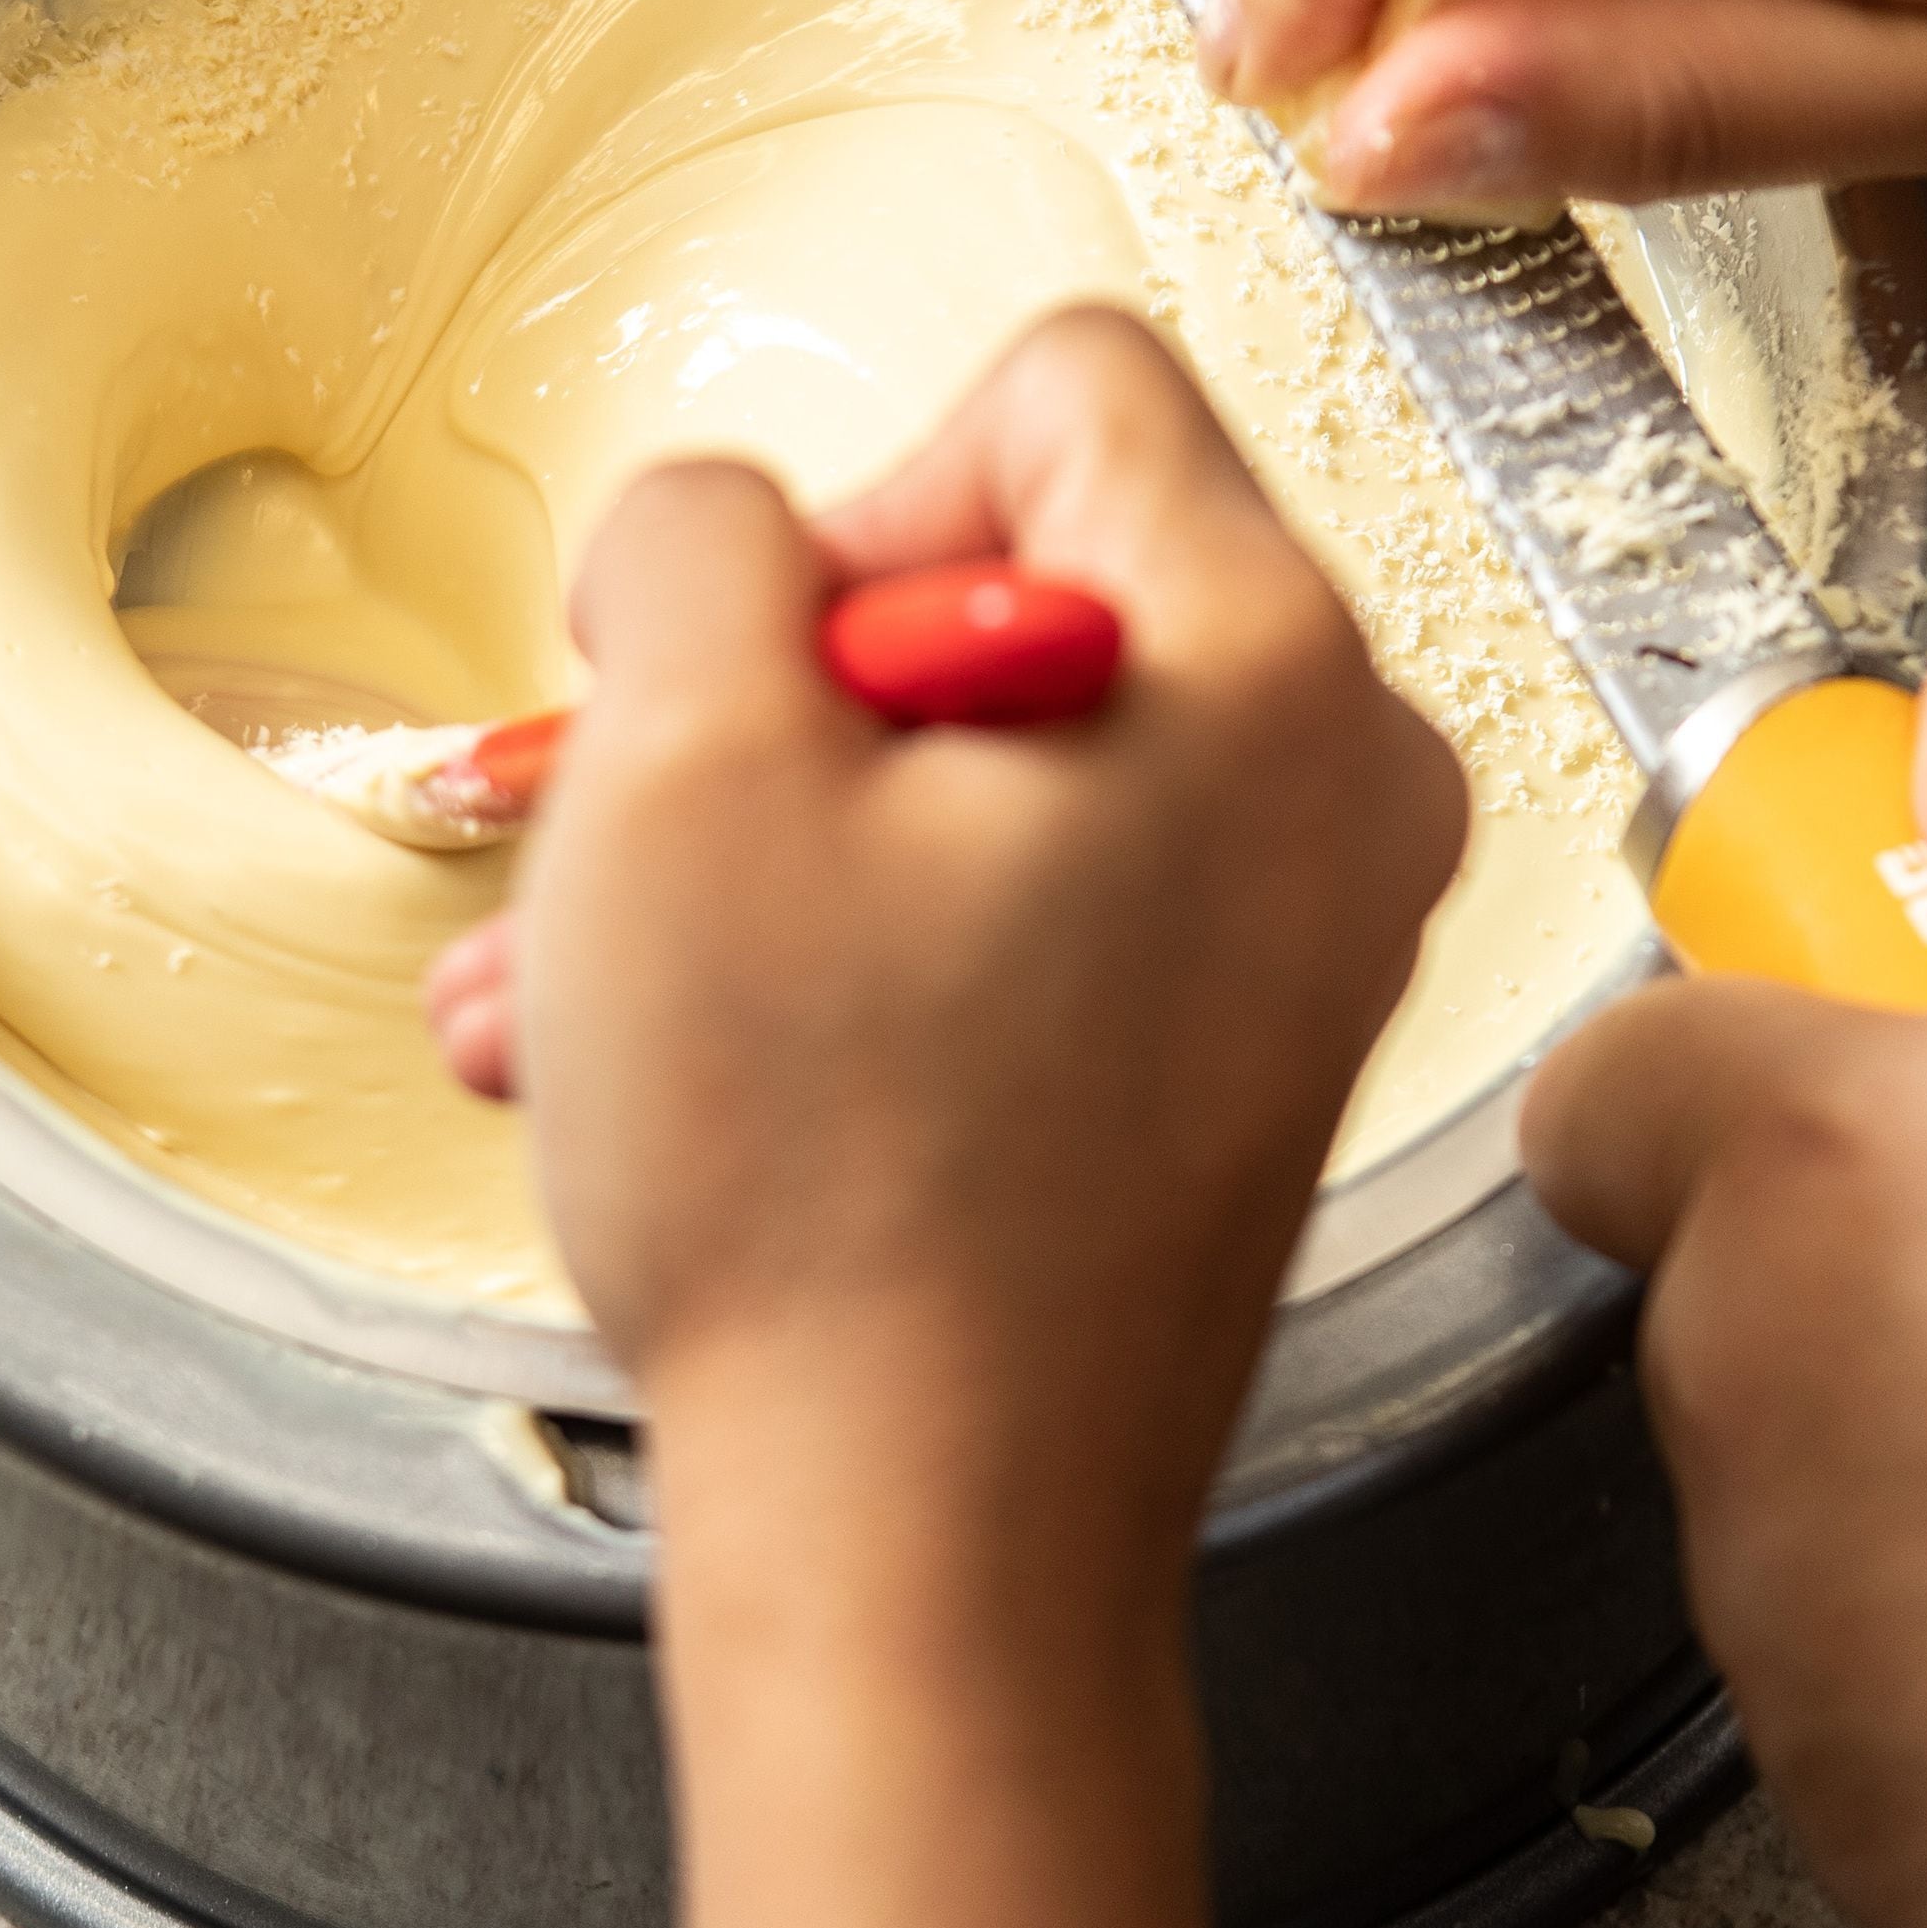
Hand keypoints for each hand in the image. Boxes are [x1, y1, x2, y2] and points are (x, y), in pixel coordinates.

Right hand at [452, 309, 1466, 1927]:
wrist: (925, 1544)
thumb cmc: (831, 1191)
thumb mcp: (678, 755)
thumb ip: (695, 528)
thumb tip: (724, 530)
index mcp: (1260, 652)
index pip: (1059, 384)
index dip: (851, 498)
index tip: (756, 670)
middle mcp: (1336, 776)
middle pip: (1018, 581)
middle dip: (780, 700)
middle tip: (652, 830)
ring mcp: (1299, 929)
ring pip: (988, 766)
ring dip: (765, 844)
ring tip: (590, 979)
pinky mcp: (1231, 1052)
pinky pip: (1023, 907)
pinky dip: (851, 949)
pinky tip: (690, 1055)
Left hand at [1524, 647, 1926, 1927]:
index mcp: (1818, 1170)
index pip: (1626, 1057)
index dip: (1768, 1043)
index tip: (1898, 1046)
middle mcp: (1742, 1388)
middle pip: (1728, 1256)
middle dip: (1889, 1239)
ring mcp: (1772, 1607)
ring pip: (1800, 1452)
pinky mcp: (1824, 1784)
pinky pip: (1855, 1639)